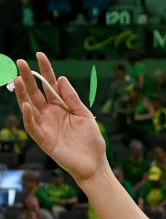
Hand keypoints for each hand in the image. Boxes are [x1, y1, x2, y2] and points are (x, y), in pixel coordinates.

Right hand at [13, 53, 107, 183]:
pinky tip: (26, 105)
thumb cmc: (91, 140)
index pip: (49, 85)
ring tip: (16, 79)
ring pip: (29, 107)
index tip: (40, 55)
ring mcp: (45, 126)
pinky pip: (33, 127)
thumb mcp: (84, 115)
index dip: (45, 70)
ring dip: (22, 94)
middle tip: (21, 62)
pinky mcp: (44, 140)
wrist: (95, 163)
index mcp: (60, 106)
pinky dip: (29, 116)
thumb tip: (62, 79)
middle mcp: (49, 114)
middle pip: (35, 92)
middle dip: (28, 78)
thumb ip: (73, 99)